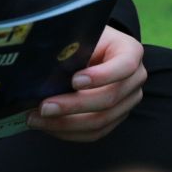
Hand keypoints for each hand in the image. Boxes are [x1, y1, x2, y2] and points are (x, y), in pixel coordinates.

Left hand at [26, 26, 146, 141]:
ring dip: (65, 123)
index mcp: (130, 51)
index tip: (74, 80)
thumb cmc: (82, 44)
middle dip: (73, 105)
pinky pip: (95, 133)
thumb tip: (44, 68)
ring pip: (101, 120)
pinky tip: (47, 125)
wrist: (91, 52)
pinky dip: (68, 132)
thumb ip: (70, 50)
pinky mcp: (116, 117)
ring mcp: (129, 100)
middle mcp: (135, 78)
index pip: (126, 65)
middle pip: (110, 98)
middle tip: (44, 107)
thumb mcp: (80, 38)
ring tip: (36, 119)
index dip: (102, 76)